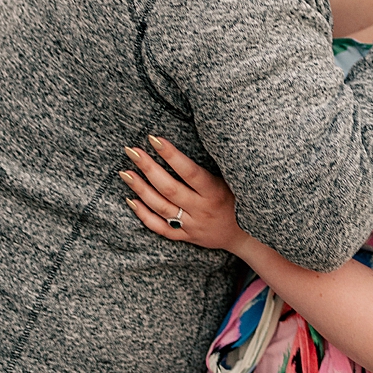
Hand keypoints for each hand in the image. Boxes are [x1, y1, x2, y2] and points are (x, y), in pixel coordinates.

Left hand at [122, 137, 242, 253]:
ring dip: (140, 189)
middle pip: (169, 188)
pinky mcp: (186, 237)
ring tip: (125, 172)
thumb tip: (194, 135)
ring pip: (161, 207)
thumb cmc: (238, 199)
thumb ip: (214, 166)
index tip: (153, 138)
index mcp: (215, 192)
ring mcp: (192, 225)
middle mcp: (202, 209)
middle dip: (148, 168)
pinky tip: (131, 200)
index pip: (189, 171)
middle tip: (132, 151)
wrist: (246, 237)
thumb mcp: (232, 180)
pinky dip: (144, 215)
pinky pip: (161, 228)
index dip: (170, 155)